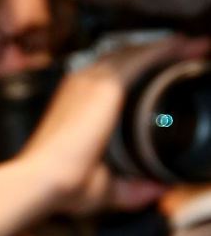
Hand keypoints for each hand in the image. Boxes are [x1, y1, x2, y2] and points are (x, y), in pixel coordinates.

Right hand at [22, 35, 207, 216]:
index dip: (137, 70)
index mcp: (76, 103)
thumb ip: (131, 190)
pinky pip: (143, 56)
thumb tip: (157, 191)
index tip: (159, 72)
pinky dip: (166, 49)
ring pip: (136, 52)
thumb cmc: (61, 187)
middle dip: (155, 53)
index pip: (111, 76)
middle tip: (186, 50)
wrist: (42, 181)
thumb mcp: (104, 188)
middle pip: (125, 57)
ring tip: (193, 45)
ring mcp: (92, 80)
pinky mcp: (106, 83)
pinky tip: (186, 45)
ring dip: (166, 47)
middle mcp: (82, 85)